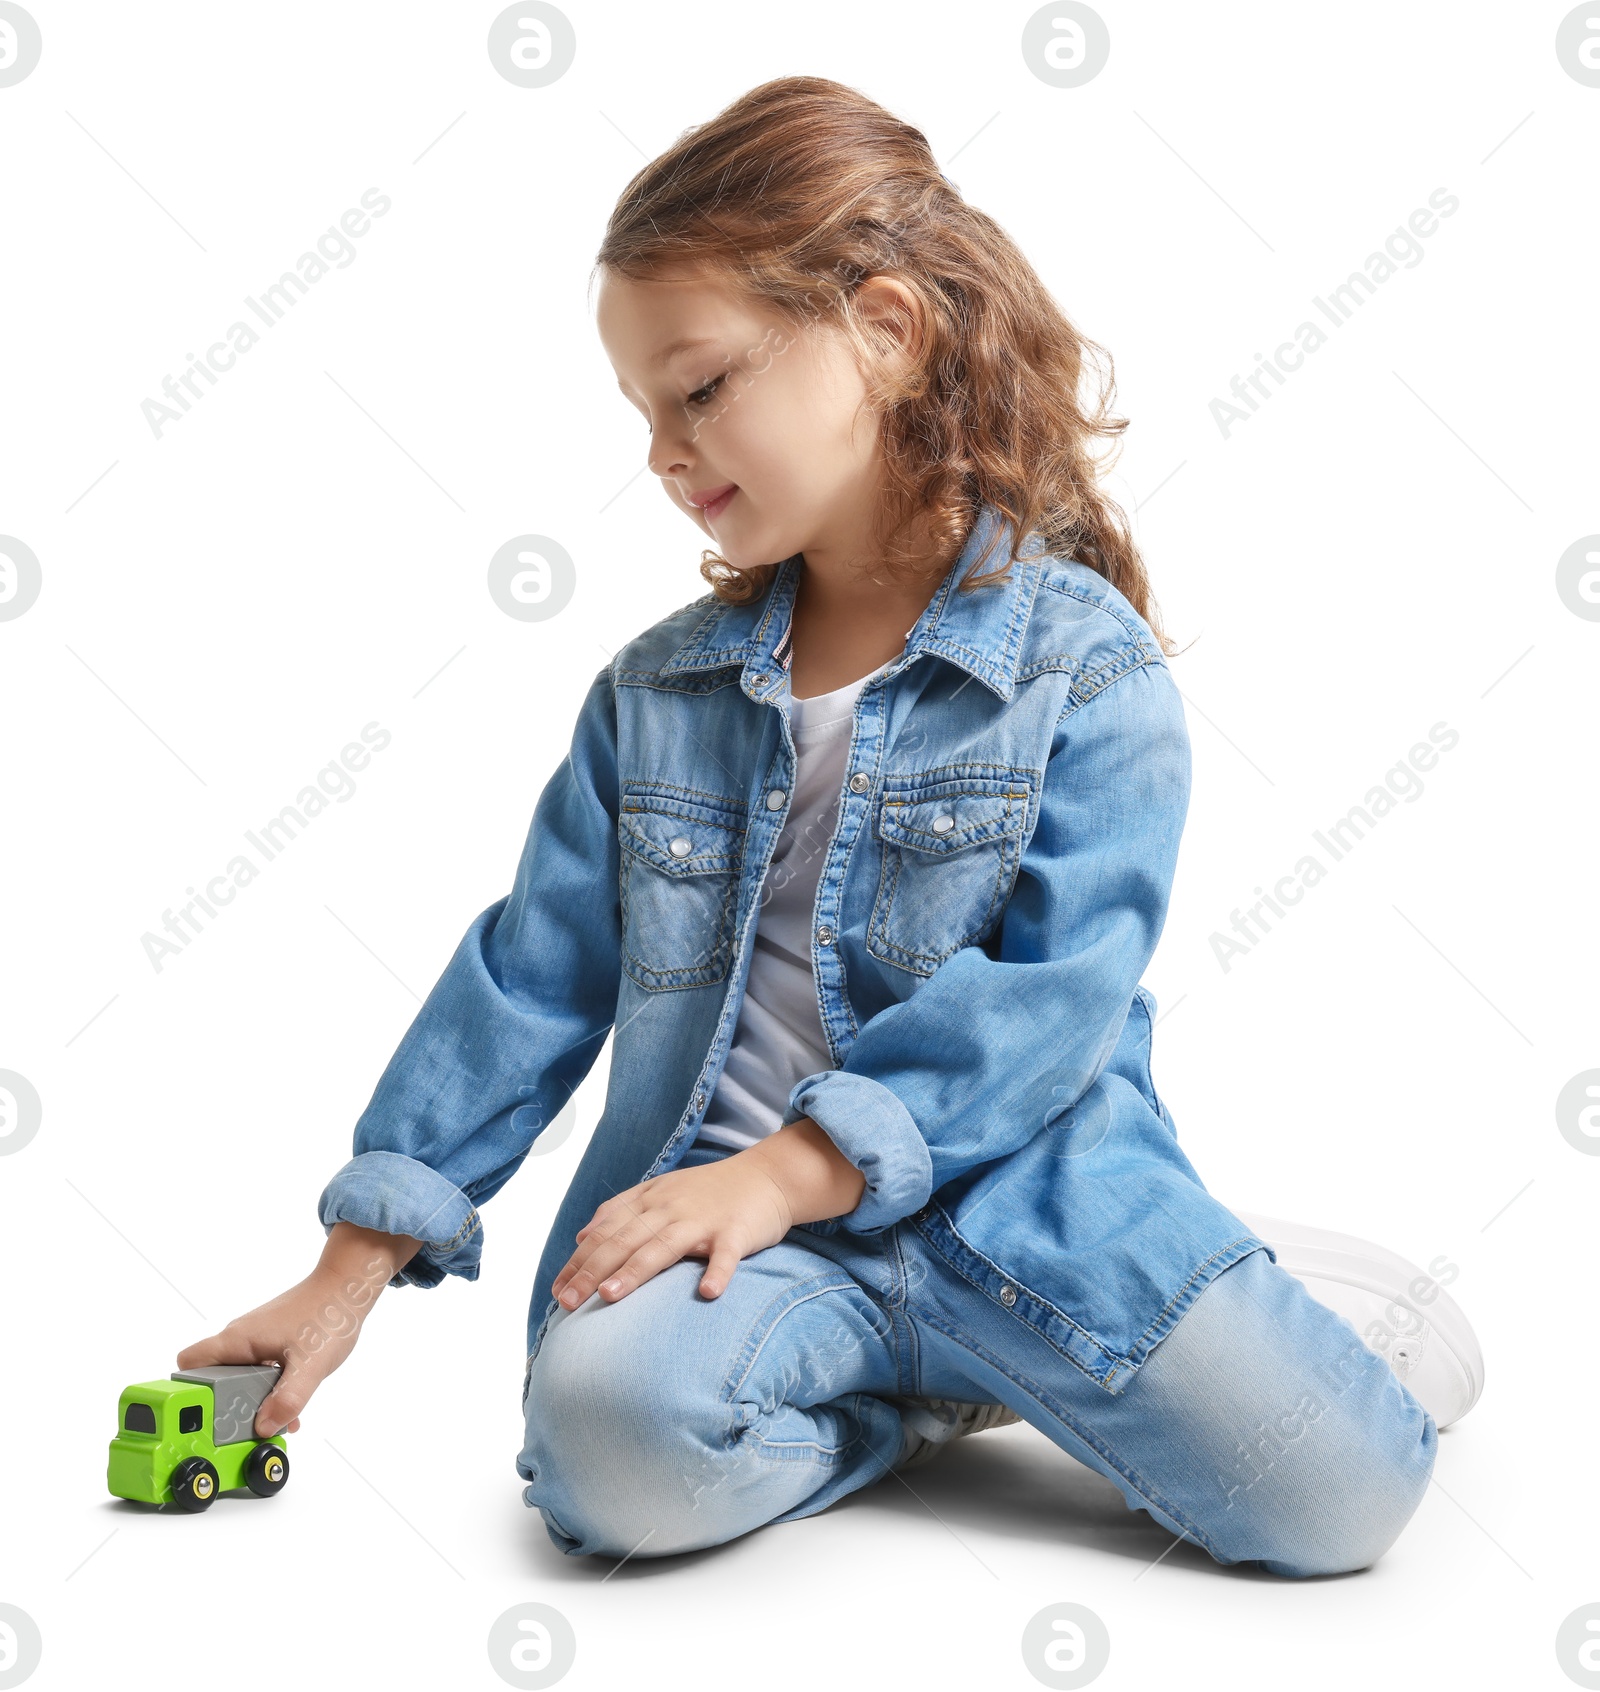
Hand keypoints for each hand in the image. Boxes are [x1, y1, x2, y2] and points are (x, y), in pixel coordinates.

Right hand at [176, 1222, 420, 1437]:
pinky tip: (290, 1407)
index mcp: (238, 1339)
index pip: (189, 1364)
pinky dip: (269, 1391)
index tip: (202, 1417)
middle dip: (225, 1406)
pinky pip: (260, 1372)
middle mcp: (242, 1338)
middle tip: (242, 1428)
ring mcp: (258, 1339)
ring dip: (252, 1402)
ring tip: (272, 1422)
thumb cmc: (329, 1314)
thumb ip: (288, 1399)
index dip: (188, 1391)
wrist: (350, 1286)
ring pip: (240, 1378)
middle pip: (214, 1378)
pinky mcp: (273, 1342)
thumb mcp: (309, 1365)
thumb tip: (264, 1427)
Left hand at [551, 1118, 865, 1308]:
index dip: (579, 1261)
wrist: (767, 1176)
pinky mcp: (737, 1231)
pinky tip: (707, 1293)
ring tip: (610, 1296)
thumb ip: (620, 1211)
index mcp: (649, 1200)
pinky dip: (718, 1272)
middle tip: (566, 1302)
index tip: (556, 1290)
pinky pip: (727, 1254)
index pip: (605, 1232)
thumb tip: (581, 1236)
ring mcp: (703, 1220)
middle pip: (625, 1241)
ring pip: (664, 1246)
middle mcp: (670, 1208)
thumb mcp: (659, 1192)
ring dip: (636, 1271)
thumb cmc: (709, 1192)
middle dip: (592, 1271)